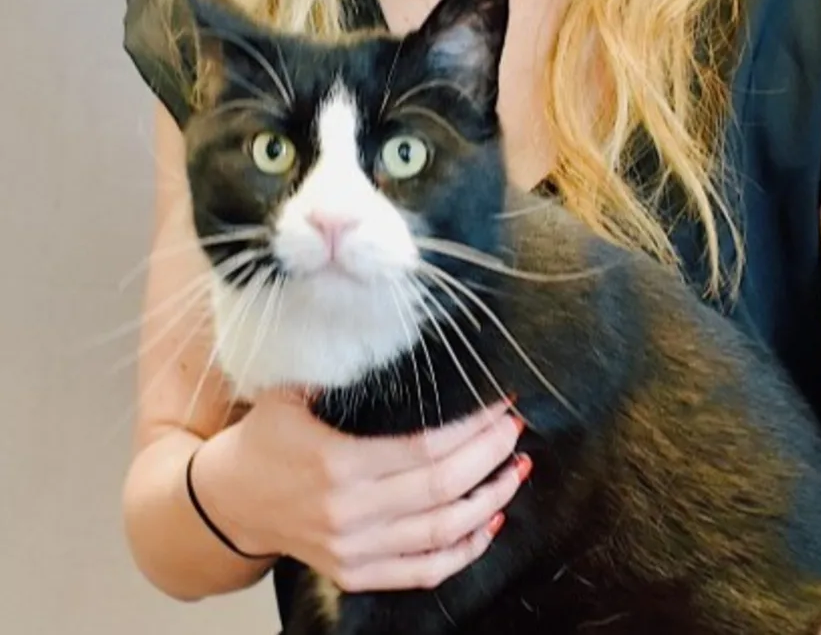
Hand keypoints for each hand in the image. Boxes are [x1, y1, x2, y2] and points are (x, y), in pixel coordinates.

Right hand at [189, 389, 528, 592]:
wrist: (228, 502)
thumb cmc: (264, 437)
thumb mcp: (291, 391)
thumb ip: (339, 365)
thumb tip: (386, 322)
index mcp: (337, 464)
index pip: (425, 450)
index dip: (472, 430)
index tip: (500, 404)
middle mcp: (349, 514)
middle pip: (442, 490)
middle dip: (490, 458)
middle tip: (516, 430)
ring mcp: (353, 550)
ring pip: (440, 535)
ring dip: (488, 502)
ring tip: (516, 471)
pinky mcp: (353, 573)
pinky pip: (421, 572)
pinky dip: (462, 552)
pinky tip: (487, 523)